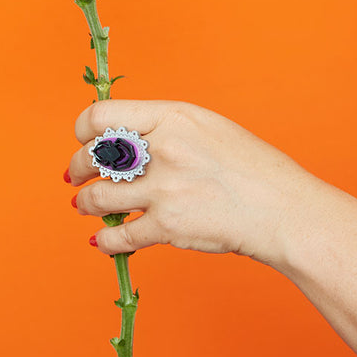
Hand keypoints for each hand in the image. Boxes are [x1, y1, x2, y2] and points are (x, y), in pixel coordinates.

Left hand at [68, 99, 311, 264]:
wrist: (282, 208)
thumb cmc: (250, 165)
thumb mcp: (206, 125)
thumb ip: (163, 125)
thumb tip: (121, 134)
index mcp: (171, 116)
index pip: (101, 115)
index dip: (83, 129)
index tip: (82, 140)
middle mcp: (162, 149)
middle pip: (93, 156)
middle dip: (76, 168)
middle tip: (74, 176)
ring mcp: (163, 189)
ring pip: (98, 198)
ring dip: (85, 204)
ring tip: (83, 206)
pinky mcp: (168, 227)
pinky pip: (119, 236)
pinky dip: (104, 240)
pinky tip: (100, 240)